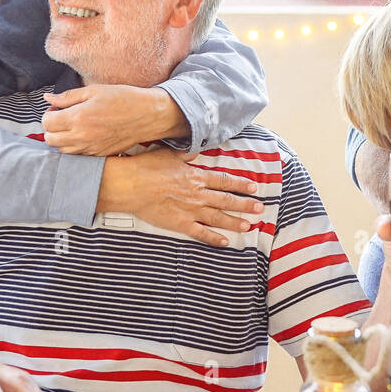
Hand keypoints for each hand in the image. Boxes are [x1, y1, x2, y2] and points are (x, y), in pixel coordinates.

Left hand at [42, 85, 183, 155]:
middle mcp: (82, 136)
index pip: (47, 123)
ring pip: (62, 150)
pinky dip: (74, 148)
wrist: (147, 115)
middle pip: (50, 140)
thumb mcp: (94, 90)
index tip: (57, 109)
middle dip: (52, 128)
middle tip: (62, 118)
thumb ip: (68, 97)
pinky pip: (77, 156)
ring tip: (72, 127)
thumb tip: (48, 98)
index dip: (48, 114)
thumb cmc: (124, 99)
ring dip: (61, 140)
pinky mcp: (99, 154)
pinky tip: (84, 135)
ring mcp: (91, 148)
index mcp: (78, 118)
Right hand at [112, 147, 263, 247]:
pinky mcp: (179, 224)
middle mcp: (197, 194)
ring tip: (249, 225)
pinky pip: (200, 233)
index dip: (240, 184)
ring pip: (218, 217)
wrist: (130, 185)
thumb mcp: (170, 154)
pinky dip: (213, 238)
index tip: (253, 187)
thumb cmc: (147, 167)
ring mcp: (189, 210)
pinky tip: (225, 242)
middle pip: (226, 200)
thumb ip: (186, 154)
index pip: (224, 181)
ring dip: (235, 221)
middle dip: (245, 204)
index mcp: (196, 176)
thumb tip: (197, 150)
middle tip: (260, 208)